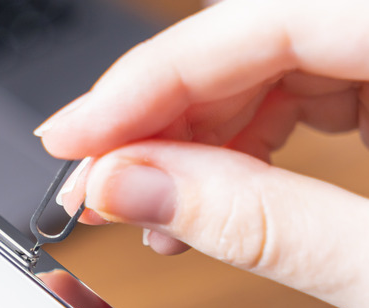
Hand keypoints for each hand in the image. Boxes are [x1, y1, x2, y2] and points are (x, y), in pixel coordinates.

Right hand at [38, 0, 368, 307]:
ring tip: (148, 211)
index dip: (150, 79)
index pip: (264, 20)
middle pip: (248, 42)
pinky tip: (207, 200)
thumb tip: (130, 191)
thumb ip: (264, 225)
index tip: (73, 138)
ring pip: (261, 66)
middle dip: (159, 120)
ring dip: (191, 141)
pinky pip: (294, 93)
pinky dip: (239, 149)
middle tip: (96, 185)